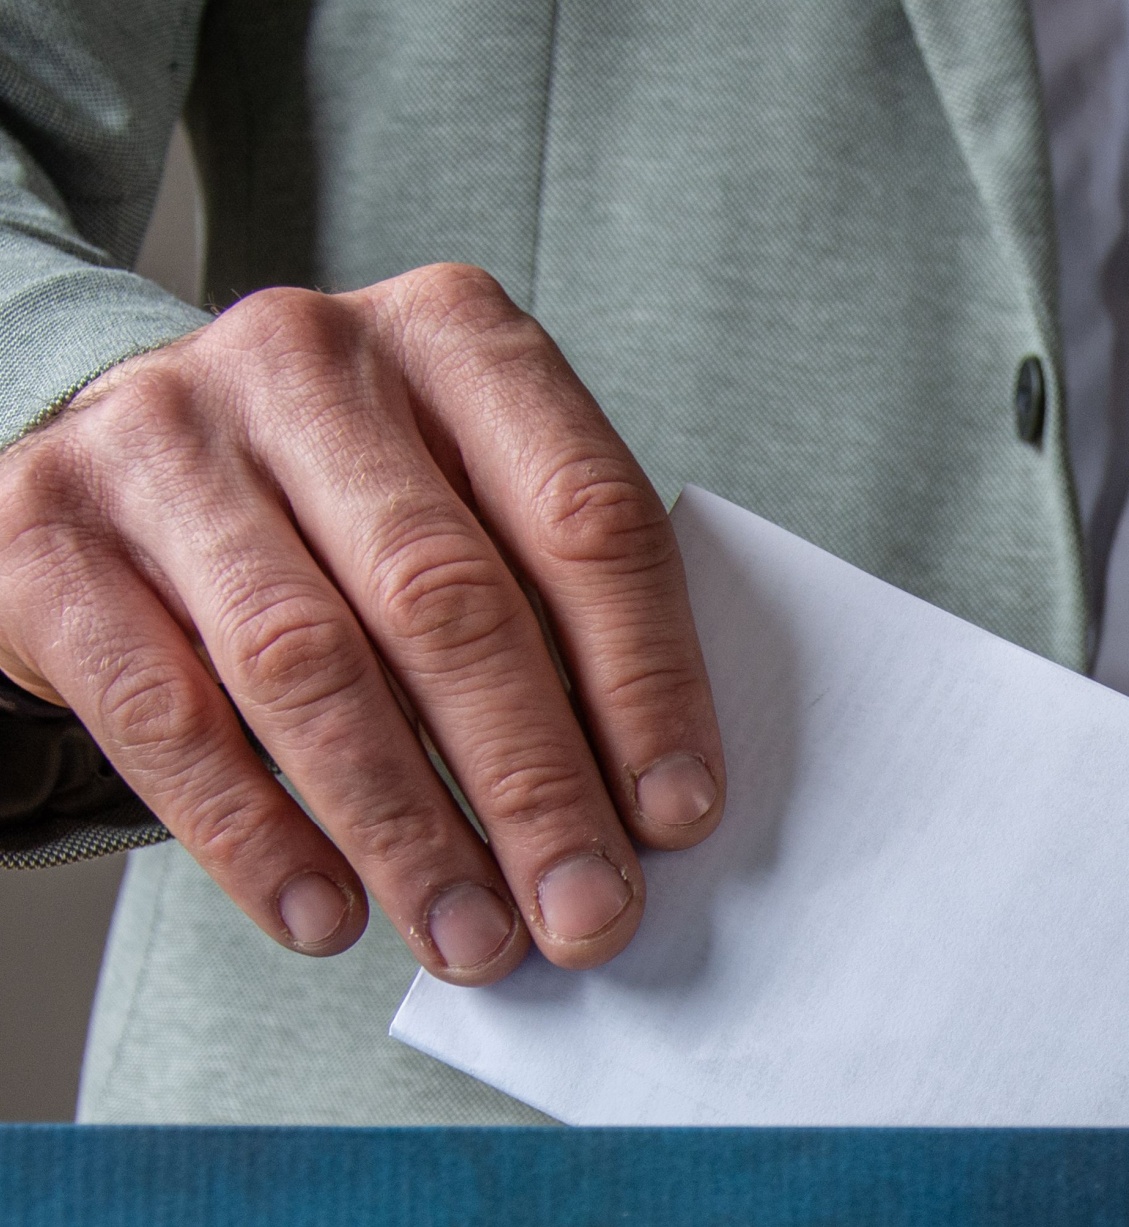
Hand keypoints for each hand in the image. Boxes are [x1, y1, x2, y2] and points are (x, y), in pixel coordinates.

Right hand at [0, 264, 724, 983]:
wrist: (123, 456)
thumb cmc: (350, 502)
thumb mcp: (465, 499)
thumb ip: (550, 610)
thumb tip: (640, 808)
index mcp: (454, 334)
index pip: (584, 516)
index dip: (644, 678)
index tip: (676, 815)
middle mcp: (308, 360)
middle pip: (449, 598)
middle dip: (533, 782)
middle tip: (585, 912)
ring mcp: (164, 438)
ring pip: (310, 665)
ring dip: (408, 830)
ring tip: (473, 940)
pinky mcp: (46, 536)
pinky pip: (166, 715)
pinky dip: (257, 834)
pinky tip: (327, 916)